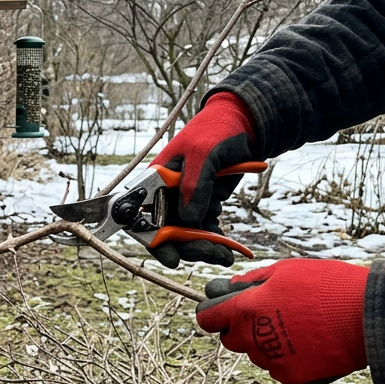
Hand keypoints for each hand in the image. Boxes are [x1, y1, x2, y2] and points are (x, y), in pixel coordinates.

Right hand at [149, 92, 255, 266]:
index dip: (153, 240)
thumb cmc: (215, 132)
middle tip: (211, 253)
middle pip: (166, 232)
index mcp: (154, 181)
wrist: (241, 125)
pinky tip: (230, 249)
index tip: (171, 258)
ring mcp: (183, 202)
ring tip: (226, 254)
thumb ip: (193, 186)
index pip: (143, 216)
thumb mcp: (203, 154)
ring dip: (205, 247)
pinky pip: (203, 230)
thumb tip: (189, 219)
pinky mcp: (202, 205)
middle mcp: (165, 195)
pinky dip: (215, 241)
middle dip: (188, 247)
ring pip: (187, 236)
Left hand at [195, 259, 369, 383]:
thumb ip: (251, 281)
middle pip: (230, 338)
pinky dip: (290, 360)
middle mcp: (252, 339)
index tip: (224, 308)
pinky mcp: (293, 379)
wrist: (370, 316)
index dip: (214, 312)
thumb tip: (229, 287)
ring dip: (268, 343)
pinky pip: (280, 370)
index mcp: (245, 310)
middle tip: (270, 314)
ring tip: (301, 327)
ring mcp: (272, 362)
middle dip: (241, 327)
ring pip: (257, 354)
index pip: (206, 318)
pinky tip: (311, 345)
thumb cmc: (327, 284)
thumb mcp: (286, 270)